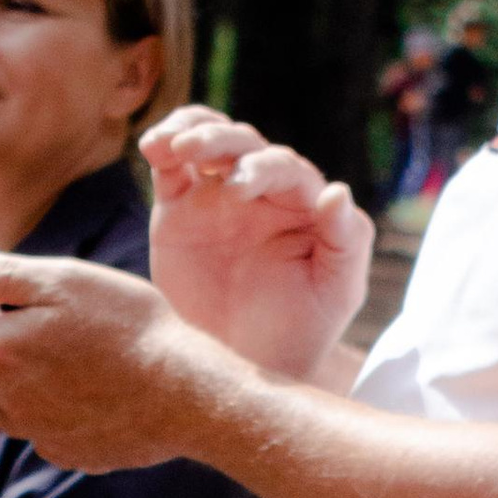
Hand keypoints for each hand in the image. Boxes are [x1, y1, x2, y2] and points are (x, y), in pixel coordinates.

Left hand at [0, 252, 194, 468]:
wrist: (184, 393)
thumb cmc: (128, 326)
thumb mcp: (68, 279)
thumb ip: (5, 273)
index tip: (8, 295)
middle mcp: (6, 397)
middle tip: (24, 323)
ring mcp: (34, 431)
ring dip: (5, 380)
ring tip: (48, 358)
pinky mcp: (64, 452)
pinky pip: (34, 433)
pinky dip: (41, 413)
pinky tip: (76, 395)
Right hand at [139, 108, 373, 377]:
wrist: (241, 366)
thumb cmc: (297, 333)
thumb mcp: (334, 293)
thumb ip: (345, 241)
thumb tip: (336, 192)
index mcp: (304, 205)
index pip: (286, 168)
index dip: (262, 170)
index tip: (236, 191)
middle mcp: (264, 192)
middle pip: (245, 145)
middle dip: (220, 142)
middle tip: (194, 153)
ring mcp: (219, 195)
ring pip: (210, 141)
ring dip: (192, 131)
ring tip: (171, 144)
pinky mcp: (179, 206)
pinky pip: (171, 165)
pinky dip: (162, 148)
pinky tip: (151, 146)